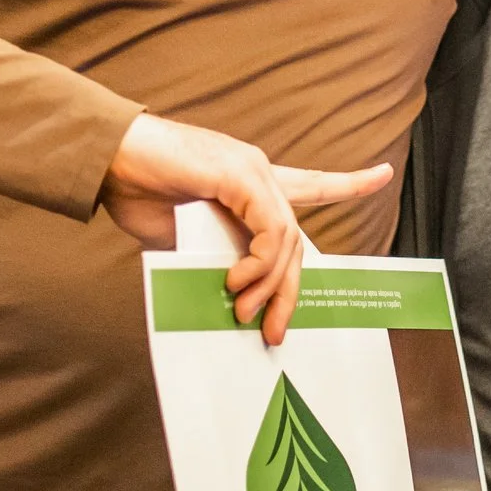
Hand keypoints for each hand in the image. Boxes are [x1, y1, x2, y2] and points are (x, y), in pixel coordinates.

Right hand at [98, 113, 393, 344]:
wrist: (108, 158)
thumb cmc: (137, 190)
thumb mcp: (183, 237)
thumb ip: (212, 257)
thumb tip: (228, 295)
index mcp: (248, 183)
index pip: (310, 183)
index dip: (348, 182)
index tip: (382, 175)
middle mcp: (259, 173)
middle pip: (297, 239)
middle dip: (291, 292)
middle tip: (274, 331)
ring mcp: (253, 171)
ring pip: (287, 240)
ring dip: (268, 286)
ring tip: (241, 311)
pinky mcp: (240, 175)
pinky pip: (270, 230)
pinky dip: (258, 263)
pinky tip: (236, 281)